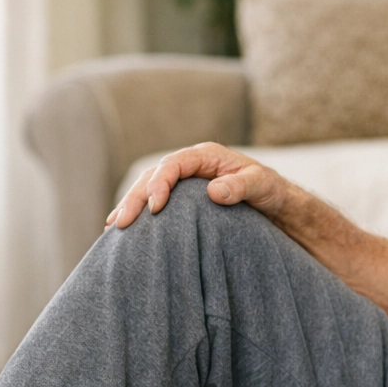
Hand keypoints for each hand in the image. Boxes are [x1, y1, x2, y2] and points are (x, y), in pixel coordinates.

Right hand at [108, 142, 287, 228]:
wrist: (274, 201)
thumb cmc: (268, 190)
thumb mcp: (260, 185)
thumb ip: (240, 187)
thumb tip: (214, 191)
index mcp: (205, 156)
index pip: (173, 165)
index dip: (160, 184)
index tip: (156, 208)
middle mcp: (190, 165)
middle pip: (153, 176)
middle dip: (135, 198)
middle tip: (121, 223)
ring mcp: (183, 181)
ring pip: (148, 188)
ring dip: (131, 205)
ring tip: (114, 227)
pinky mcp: (181, 197)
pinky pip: (155, 201)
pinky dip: (140, 213)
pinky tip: (124, 230)